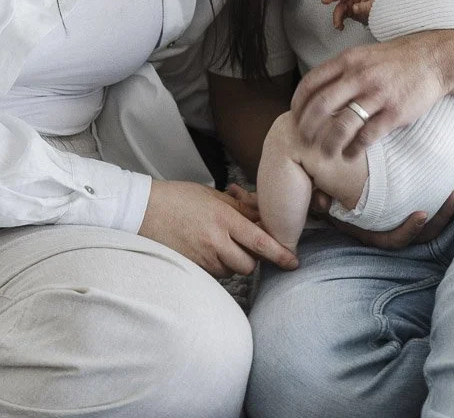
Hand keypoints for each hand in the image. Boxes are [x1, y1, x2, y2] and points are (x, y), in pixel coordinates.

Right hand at [139, 179, 298, 277]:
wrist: (143, 211)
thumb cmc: (179, 198)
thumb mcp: (213, 196)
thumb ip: (240, 208)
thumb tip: (263, 216)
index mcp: (224, 219)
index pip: (259, 241)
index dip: (279, 253)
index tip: (293, 262)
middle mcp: (215, 241)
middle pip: (249, 264)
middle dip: (253, 258)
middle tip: (248, 245)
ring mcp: (202, 258)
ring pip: (232, 270)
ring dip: (235, 262)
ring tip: (223, 242)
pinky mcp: (192, 268)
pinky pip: (215, 273)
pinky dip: (219, 265)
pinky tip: (209, 249)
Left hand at [292, 30, 450, 157]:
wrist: (434, 58)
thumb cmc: (396, 59)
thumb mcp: (364, 54)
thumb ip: (342, 70)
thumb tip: (316, 91)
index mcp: (349, 60)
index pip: (311, 83)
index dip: (298, 104)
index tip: (295, 117)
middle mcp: (360, 76)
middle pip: (321, 106)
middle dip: (308, 128)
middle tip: (304, 140)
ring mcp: (378, 95)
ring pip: (342, 125)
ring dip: (329, 143)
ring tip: (326, 154)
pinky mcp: (395, 112)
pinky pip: (368, 136)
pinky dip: (355, 149)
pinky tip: (350, 154)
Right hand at [309, 183, 453, 247]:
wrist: (331, 183)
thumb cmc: (326, 190)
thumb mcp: (320, 196)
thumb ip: (320, 199)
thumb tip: (323, 200)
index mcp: (371, 231)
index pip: (392, 240)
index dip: (408, 230)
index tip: (421, 213)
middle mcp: (391, 229)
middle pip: (424, 233)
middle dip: (444, 216)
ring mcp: (406, 218)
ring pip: (436, 223)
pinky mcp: (416, 204)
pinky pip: (439, 207)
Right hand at [321, 0, 375, 28]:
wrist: (375, 17)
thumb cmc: (375, 8)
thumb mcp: (371, 7)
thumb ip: (363, 7)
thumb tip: (354, 8)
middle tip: (324, 1)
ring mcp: (348, 3)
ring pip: (339, 9)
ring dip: (337, 17)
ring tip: (338, 26)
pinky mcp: (347, 11)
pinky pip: (340, 16)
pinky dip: (339, 22)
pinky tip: (341, 27)